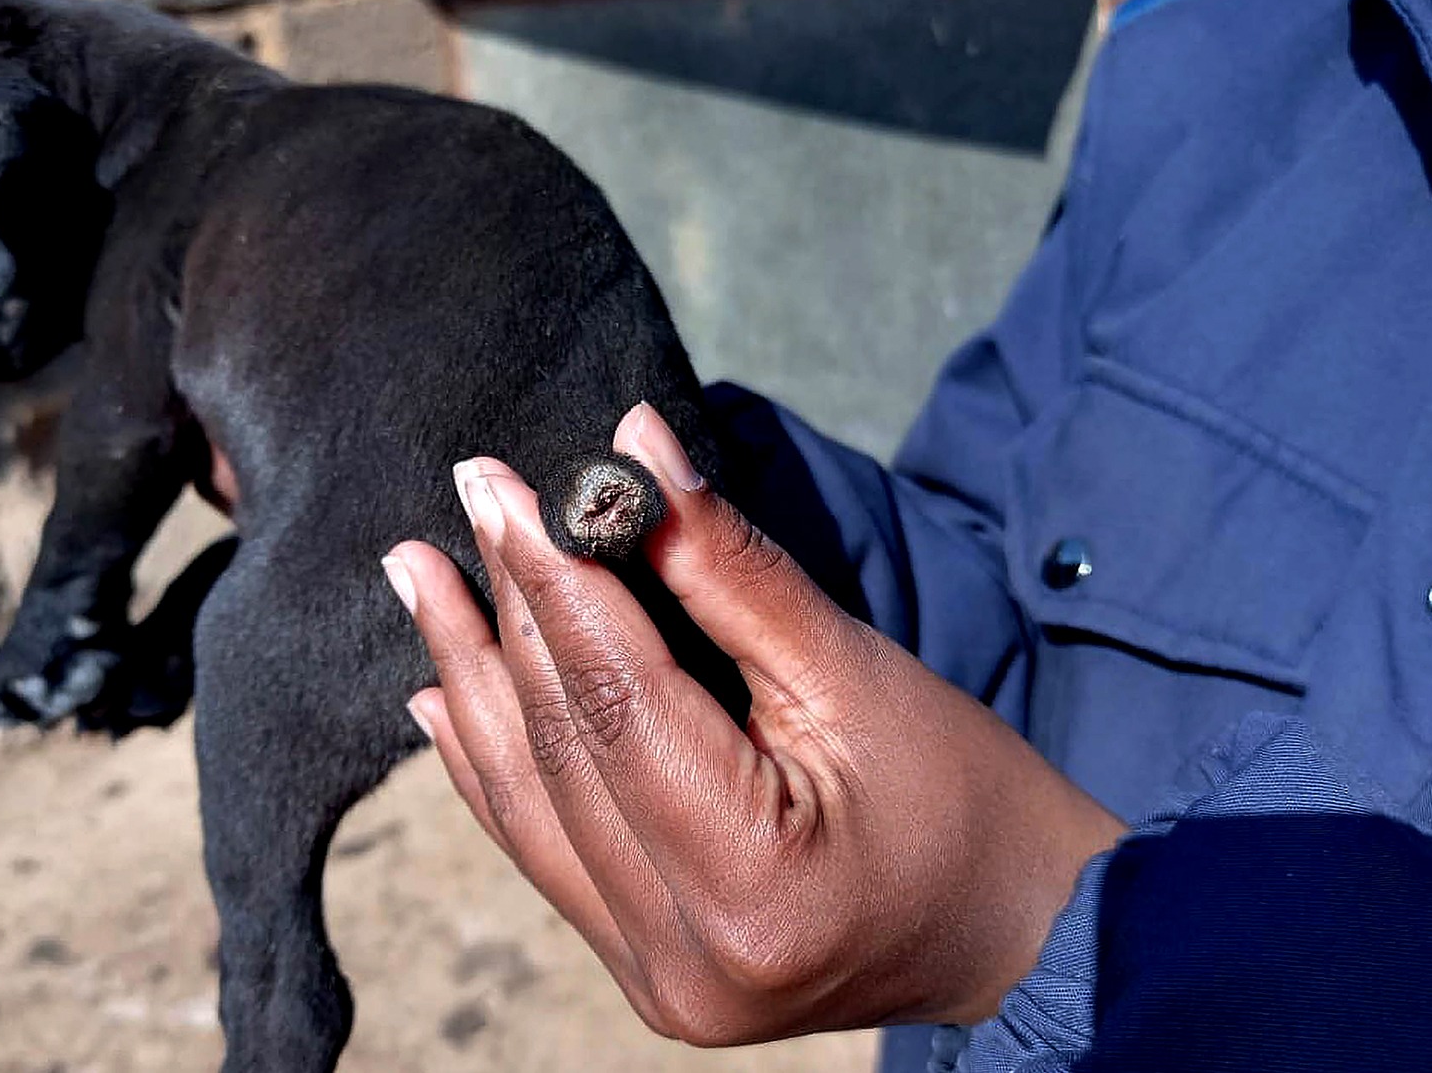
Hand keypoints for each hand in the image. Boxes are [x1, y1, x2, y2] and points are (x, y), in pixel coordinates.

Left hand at [382, 404, 1122, 1043]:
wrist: (1014, 931)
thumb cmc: (965, 799)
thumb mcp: (854, 672)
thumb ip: (730, 569)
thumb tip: (634, 449)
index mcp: (754, 888)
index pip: (618, 703)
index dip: (554, 581)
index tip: (500, 484)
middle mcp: (683, 960)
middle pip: (561, 750)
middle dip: (506, 615)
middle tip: (468, 500)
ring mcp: (652, 982)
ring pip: (528, 805)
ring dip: (471, 681)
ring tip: (417, 578)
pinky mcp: (643, 974)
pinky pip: (543, 852)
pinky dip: (492, 764)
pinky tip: (440, 692)